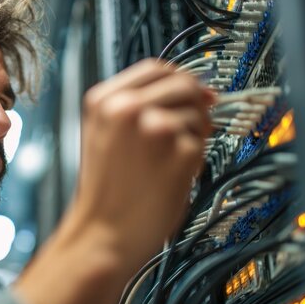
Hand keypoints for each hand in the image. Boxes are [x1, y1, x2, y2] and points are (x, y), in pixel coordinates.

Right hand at [73, 58, 213, 269]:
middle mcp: (128, 108)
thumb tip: (195, 90)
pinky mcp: (181, 152)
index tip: (191, 93)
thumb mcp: (104, 135)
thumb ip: (138, 106)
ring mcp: (156, 128)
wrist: (102, 235)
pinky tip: (171, 177)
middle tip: (190, 129)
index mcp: (104, 101)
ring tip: (168, 161)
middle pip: (184, 83)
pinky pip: (203, 144)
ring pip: (198, 113)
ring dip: (194, 135)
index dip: (179, 78)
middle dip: (195, 104)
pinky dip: (195, 160)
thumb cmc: (105, 192)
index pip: (156, 68)